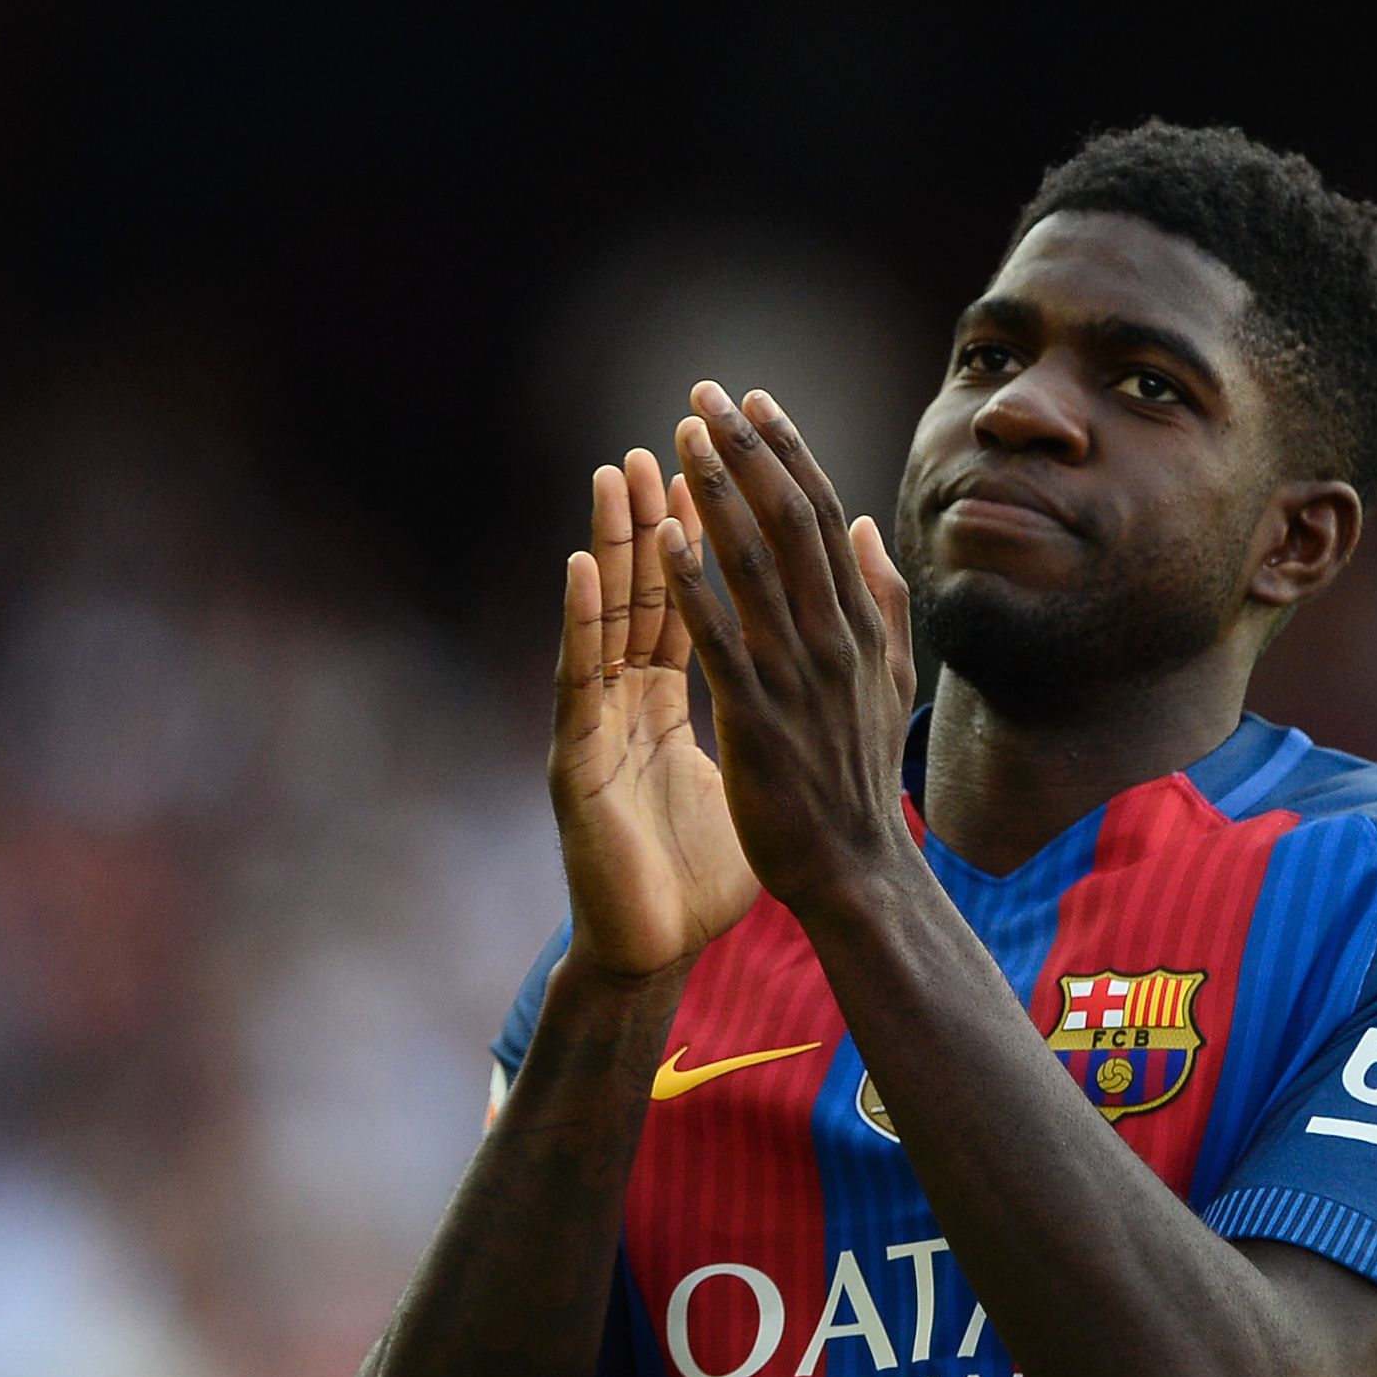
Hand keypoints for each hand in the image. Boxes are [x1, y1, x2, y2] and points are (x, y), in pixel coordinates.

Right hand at [552, 451, 757, 985]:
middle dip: (659, 510)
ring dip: (611, 541)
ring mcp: (598, 723)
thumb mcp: (745, 773)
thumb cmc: (698, 867)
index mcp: (668, 697)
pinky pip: (578, 681)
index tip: (731, 464)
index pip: (694, 597)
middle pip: (644, 588)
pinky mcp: (575, 759)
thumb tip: (801, 665)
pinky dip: (579, 620)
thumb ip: (762, 710)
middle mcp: (628, 697)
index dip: (711, 534)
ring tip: (620, 470)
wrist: (652, 946)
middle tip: (674, 430)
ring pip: (603, 617)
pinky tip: (580, 566)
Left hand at [656, 383, 919, 913]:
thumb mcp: (889, 678)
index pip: (822, 517)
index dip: (787, 452)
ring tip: (682, 436)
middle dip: (746, 450)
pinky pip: (720, 637)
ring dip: (716, 494)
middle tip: (706, 393)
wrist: (856, 870)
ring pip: (754, 565)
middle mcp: (832, 638)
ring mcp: (796, 676)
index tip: (754, 401)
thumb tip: (867, 525)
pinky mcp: (755, 718)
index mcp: (858, 625)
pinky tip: (663, 537)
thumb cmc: (861, 777)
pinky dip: (693, 582)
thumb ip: (881, 599)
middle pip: (789, 521)